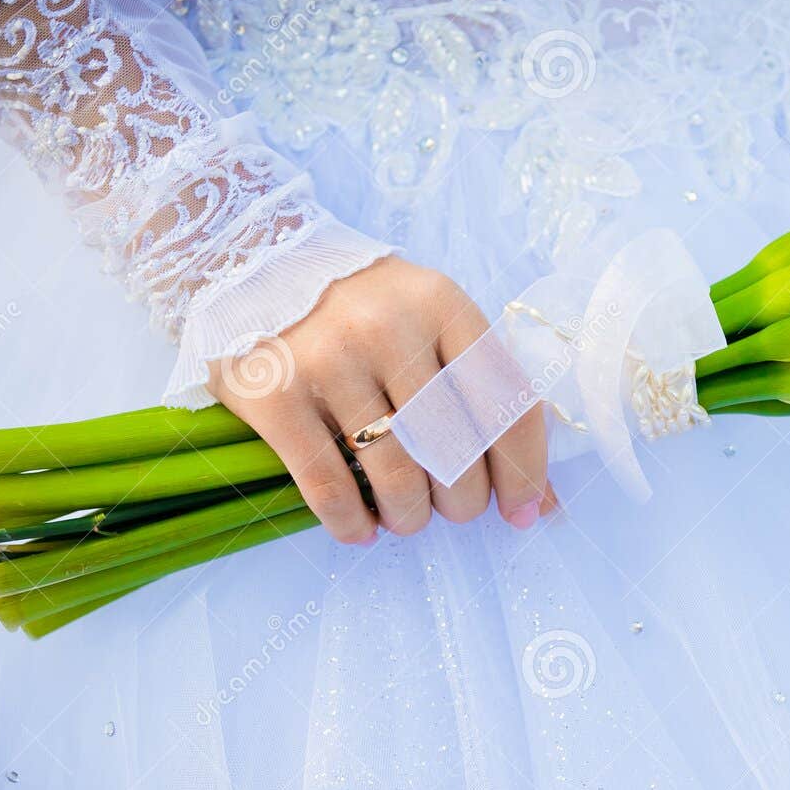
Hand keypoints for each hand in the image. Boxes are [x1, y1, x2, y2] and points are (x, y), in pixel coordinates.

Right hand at [207, 257, 551, 542]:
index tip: (522, 513)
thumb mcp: (431, 324)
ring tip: (405, 518)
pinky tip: (359, 529)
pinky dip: (351, 523)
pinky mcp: (273, 394)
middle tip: (451, 508)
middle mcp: (389, 326)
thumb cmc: (362, 307)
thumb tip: (542, 500)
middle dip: (463, 500)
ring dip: (410, 516)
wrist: (247, 259)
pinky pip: (328, 487)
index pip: (504, 405)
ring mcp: (328, 358)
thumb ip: (483, 397)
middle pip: (454, 449)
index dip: (523, 471)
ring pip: (395, 476)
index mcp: (443, 305)